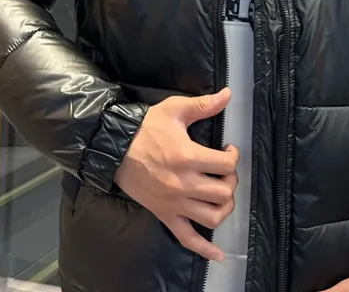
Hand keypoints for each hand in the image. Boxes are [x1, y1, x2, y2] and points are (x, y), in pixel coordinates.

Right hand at [114, 88, 238, 262]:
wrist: (114, 147)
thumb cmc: (146, 127)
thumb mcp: (175, 110)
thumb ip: (203, 104)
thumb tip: (227, 94)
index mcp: (188, 157)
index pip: (227, 166)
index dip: (234, 157)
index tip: (228, 151)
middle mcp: (184, 184)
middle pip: (224, 193)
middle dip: (231, 181)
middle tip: (223, 171)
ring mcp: (174, 203)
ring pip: (212, 217)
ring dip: (224, 207)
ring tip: (221, 194)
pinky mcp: (165, 215)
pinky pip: (187, 238)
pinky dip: (205, 249)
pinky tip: (218, 253)